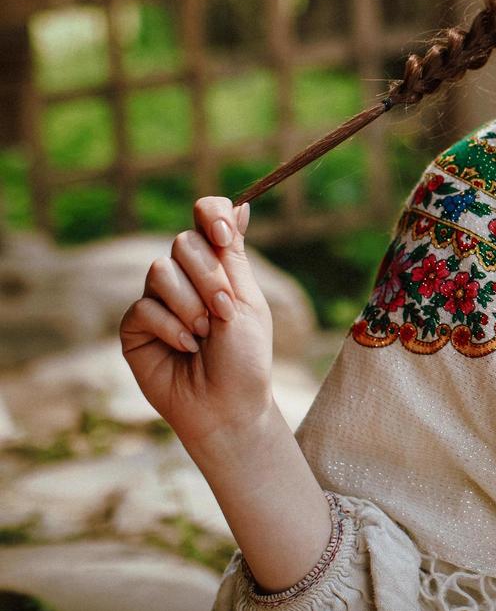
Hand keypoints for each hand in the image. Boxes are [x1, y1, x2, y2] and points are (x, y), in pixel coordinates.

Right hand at [119, 197, 275, 448]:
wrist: (226, 406)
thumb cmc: (244, 357)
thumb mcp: (245, 301)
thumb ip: (233, 255)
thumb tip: (242, 204)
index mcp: (219, 265)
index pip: (207, 216)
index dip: (211, 214)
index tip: (223, 235)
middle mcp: (187, 276)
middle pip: (184, 242)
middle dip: (208, 277)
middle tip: (223, 311)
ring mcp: (158, 299)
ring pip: (161, 272)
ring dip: (190, 305)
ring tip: (204, 335)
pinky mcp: (135, 326)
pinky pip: (144, 306)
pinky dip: (170, 327)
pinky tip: (185, 348)